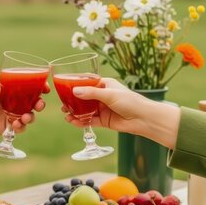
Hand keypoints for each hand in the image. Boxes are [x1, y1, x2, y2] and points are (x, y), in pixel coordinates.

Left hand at [0, 81, 48, 137]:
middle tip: (39, 105)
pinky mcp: (10, 125)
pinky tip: (15, 125)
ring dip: (31, 117)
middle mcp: (17, 102)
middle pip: (35, 102)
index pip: (31, 86)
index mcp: (13, 89)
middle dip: (40, 103)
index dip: (41, 86)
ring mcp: (15, 114)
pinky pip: (21, 127)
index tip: (45, 88)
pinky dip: (21, 126)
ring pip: (30, 115)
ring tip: (24, 118)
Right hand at [64, 78, 179, 148]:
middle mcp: (102, 96)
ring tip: (66, 115)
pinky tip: (73, 122)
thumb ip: (91, 93)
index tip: (64, 87)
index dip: (75, 85)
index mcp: (105, 84)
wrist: (143, 118)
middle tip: (63, 105)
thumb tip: (74, 91)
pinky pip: (89, 120)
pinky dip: (81, 121)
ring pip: (85, 110)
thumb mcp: (109, 94)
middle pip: (83, 98)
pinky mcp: (104, 120)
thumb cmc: (130, 101)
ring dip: (75, 113)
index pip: (87, 82)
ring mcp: (103, 109)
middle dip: (72, 101)